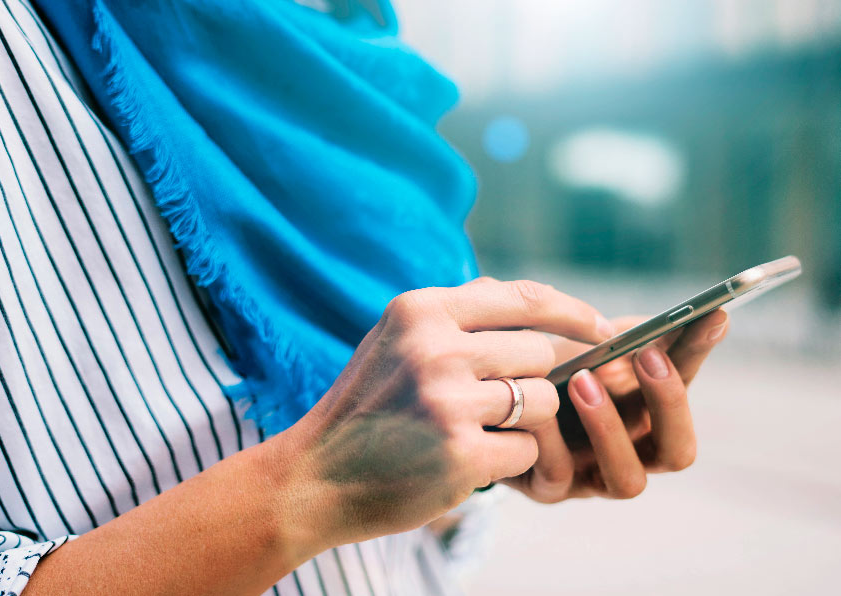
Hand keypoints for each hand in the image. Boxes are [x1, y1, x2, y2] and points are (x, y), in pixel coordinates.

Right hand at [281, 278, 613, 547]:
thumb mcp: (396, 340)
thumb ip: (458, 316)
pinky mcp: (459, 452)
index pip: (523, 297)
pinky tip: (471, 461)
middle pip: (540, 352)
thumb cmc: (366, 406)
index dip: (573, 311)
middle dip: (534, 381)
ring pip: (542, 400)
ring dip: (524, 423)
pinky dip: (510, 459)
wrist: (313, 477)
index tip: (603, 328)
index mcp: (421, 310)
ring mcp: (447, 400)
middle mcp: (435, 347)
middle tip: (500, 404)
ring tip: (478, 432)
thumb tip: (536, 303)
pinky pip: (528, 449)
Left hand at [505, 310, 728, 501]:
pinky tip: (536, 406)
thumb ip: (632, 334)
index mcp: (647, 411)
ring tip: (582, 379)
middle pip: (678, 451)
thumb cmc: (548, 365)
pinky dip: (550, 437)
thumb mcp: (588, 343)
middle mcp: (631, 451)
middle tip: (646, 355)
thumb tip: (681, 317)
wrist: (489, 389)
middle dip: (668, 402)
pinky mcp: (550, 488)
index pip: (686, 384)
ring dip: (609, 427)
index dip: (699, 353)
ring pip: (628, 480)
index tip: (710, 314)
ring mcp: (593, 477)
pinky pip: (558, 473)